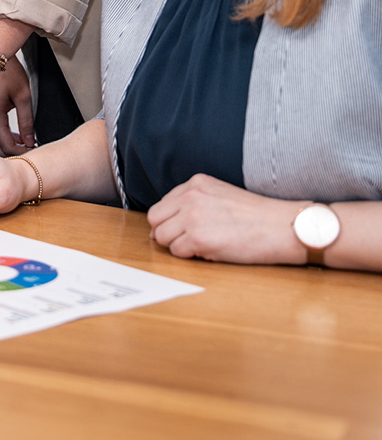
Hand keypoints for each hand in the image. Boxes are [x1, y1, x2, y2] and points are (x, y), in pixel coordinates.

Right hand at [0, 55, 34, 155]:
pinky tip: (17, 136)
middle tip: (32, 151)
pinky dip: (5, 138)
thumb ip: (27, 122)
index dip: (22, 153)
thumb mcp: (24, 97)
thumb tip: (29, 141)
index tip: (35, 152)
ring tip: (27, 143)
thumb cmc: (10, 73)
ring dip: (10, 145)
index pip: (7, 146)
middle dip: (16, 153)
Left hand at [147, 174, 305, 264]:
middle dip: (166, 233)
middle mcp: (189, 196)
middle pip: (155, 219)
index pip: (163, 204)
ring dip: (178, 246)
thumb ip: (195, 202)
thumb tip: (169, 223)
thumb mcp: (221, 195)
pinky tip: (210, 252)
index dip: (169, 221)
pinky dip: (190, 256)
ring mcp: (192, 216)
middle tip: (187, 242)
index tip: (182, 230)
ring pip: (162, 237)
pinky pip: (177, 252)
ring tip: (202, 246)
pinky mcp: (198, 238)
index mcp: (195, 183)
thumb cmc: (257, 216)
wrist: (282, 227)